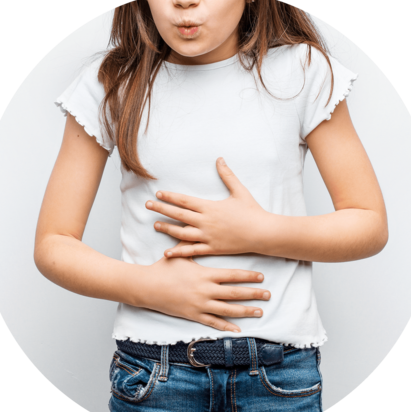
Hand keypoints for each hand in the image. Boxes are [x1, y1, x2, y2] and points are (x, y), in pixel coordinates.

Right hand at [139, 238, 270, 332]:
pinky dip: (226, 326)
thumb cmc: (164, 269)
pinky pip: (213, 322)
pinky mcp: (193, 315)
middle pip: (235, 293)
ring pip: (228, 310)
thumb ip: (193, 246)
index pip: (232, 275)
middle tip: (268, 295)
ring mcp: (200, 305)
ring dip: (245, 311)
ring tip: (259, 311)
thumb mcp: (180, 255)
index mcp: (205, 274)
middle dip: (253, 294)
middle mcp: (206, 290)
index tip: (262, 277)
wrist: (147, 287)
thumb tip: (200, 230)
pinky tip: (238, 329)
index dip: (249, 276)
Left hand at [145, 157, 268, 257]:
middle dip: (161, 209)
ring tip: (155, 225)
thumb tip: (220, 159)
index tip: (158, 194)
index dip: (170, 197)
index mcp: (210, 207)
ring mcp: (208, 236)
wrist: (262, 233)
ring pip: (181, 233)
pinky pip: (192, 250)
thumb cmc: (252, 211)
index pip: (184, 200)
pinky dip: (178, 251)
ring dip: (167, 228)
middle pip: (178, 215)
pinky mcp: (212, 248)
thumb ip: (227, 175)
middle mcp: (205, 221)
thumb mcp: (239, 191)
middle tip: (147, 205)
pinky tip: (167, 252)